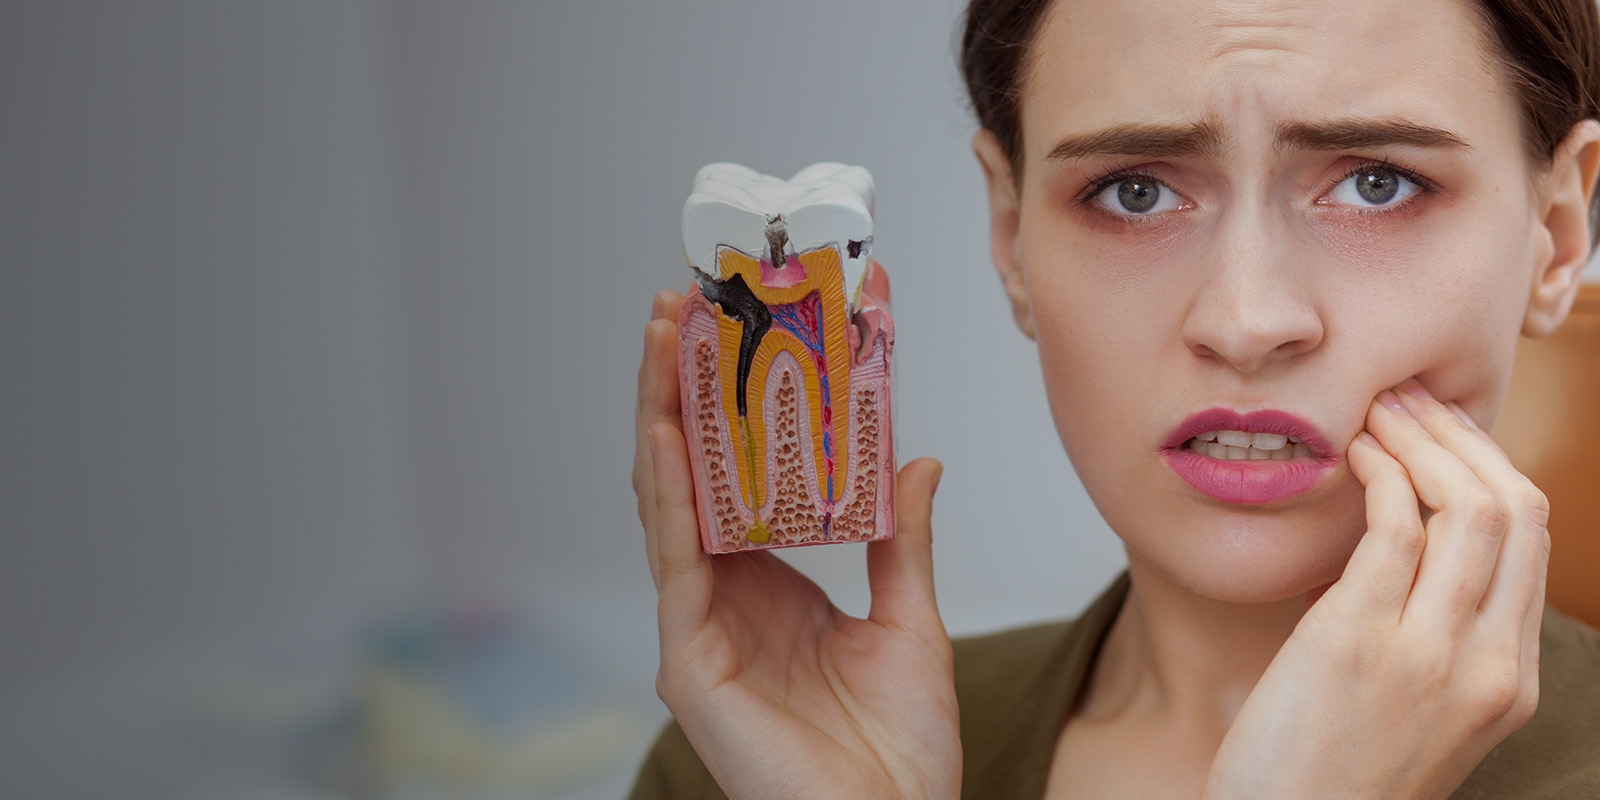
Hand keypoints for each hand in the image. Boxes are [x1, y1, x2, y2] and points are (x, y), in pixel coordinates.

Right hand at [632, 289, 960, 799]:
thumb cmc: (897, 755)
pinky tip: (666, 428)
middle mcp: (722, 594)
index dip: (735, 403)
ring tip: (666, 336)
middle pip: (691, 471)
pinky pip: (674, 558)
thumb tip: (915, 461)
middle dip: (683, 386)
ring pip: (669, 498)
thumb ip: (900, 542)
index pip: (738, 474)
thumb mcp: (911, 623)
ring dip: (663, 411)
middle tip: (685, 304)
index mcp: (768, 583)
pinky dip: (669, 489)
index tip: (748, 327)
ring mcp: (699, 622)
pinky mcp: (688, 656)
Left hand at [1204, 379, 1549, 798]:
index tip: (1446, 429)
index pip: (1532, 543)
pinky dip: (1380, 473)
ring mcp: (1429, 654)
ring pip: (1468, 508)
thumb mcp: (1417, 714)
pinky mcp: (1358, 642)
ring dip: (1422, 440)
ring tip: (1379, 409)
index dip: (1489, 467)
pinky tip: (1353, 453)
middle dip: (1464, 438)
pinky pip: (1393, 528)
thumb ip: (1436, 641)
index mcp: (1509, 681)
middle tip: (1412, 398)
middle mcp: (1487, 666)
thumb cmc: (1331, 776)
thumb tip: (1413, 545)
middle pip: (1516, 512)